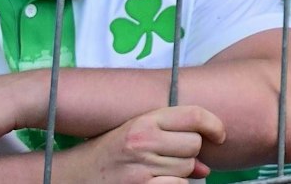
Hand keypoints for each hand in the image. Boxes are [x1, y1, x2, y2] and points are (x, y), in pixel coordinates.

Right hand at [60, 104, 224, 183]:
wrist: (69, 177)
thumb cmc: (107, 156)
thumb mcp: (133, 136)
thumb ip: (169, 140)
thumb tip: (205, 168)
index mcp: (142, 121)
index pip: (193, 115)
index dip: (214, 124)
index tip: (220, 135)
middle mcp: (142, 141)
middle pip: (194, 145)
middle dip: (189, 154)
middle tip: (167, 159)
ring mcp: (141, 168)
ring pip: (188, 168)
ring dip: (179, 174)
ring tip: (153, 172)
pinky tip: (154, 183)